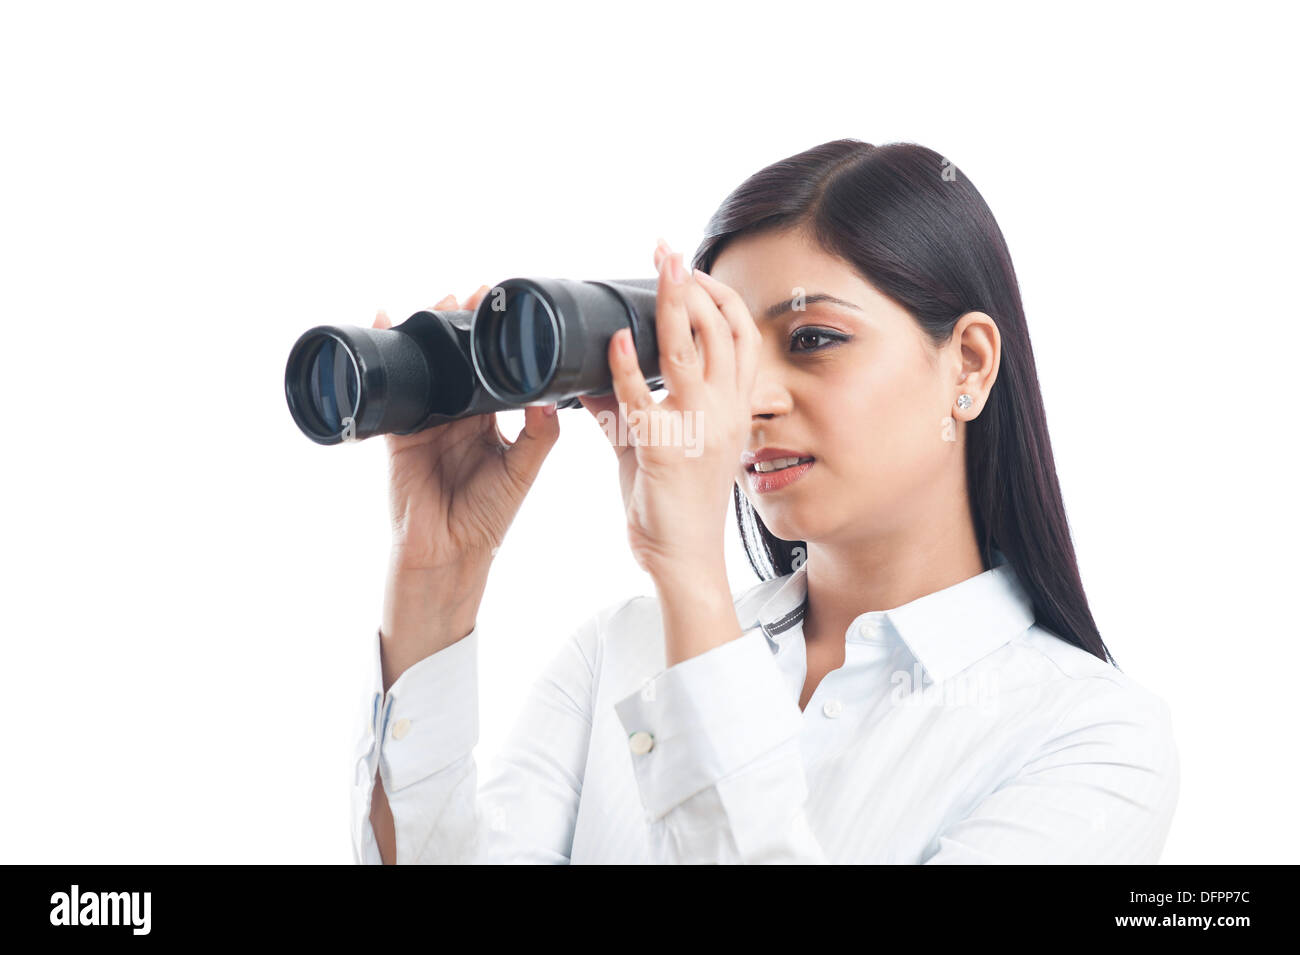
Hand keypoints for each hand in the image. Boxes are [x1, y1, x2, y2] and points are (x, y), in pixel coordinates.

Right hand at [377, 286, 561, 574]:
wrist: (449, 552)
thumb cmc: (488, 517)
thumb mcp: (523, 471)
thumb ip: (539, 435)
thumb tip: (550, 396)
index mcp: (488, 421)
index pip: (492, 370)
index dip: (495, 340)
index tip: (504, 307)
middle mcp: (458, 416)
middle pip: (457, 361)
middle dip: (461, 325)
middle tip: (471, 292)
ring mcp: (426, 422)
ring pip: (427, 368)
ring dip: (428, 334)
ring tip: (437, 301)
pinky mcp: (399, 433)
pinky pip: (391, 390)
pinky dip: (387, 359)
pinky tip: (384, 326)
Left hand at [578, 239, 759, 582]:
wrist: (684, 561)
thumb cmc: (673, 508)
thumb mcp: (653, 447)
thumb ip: (626, 409)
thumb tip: (591, 378)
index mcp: (732, 409)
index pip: (741, 338)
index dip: (720, 297)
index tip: (692, 269)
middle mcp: (724, 412)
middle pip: (724, 330)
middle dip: (696, 284)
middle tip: (668, 252)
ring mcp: (697, 429)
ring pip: (691, 351)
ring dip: (673, 303)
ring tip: (660, 268)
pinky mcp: (664, 449)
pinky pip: (643, 397)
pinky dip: (627, 364)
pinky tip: (615, 339)